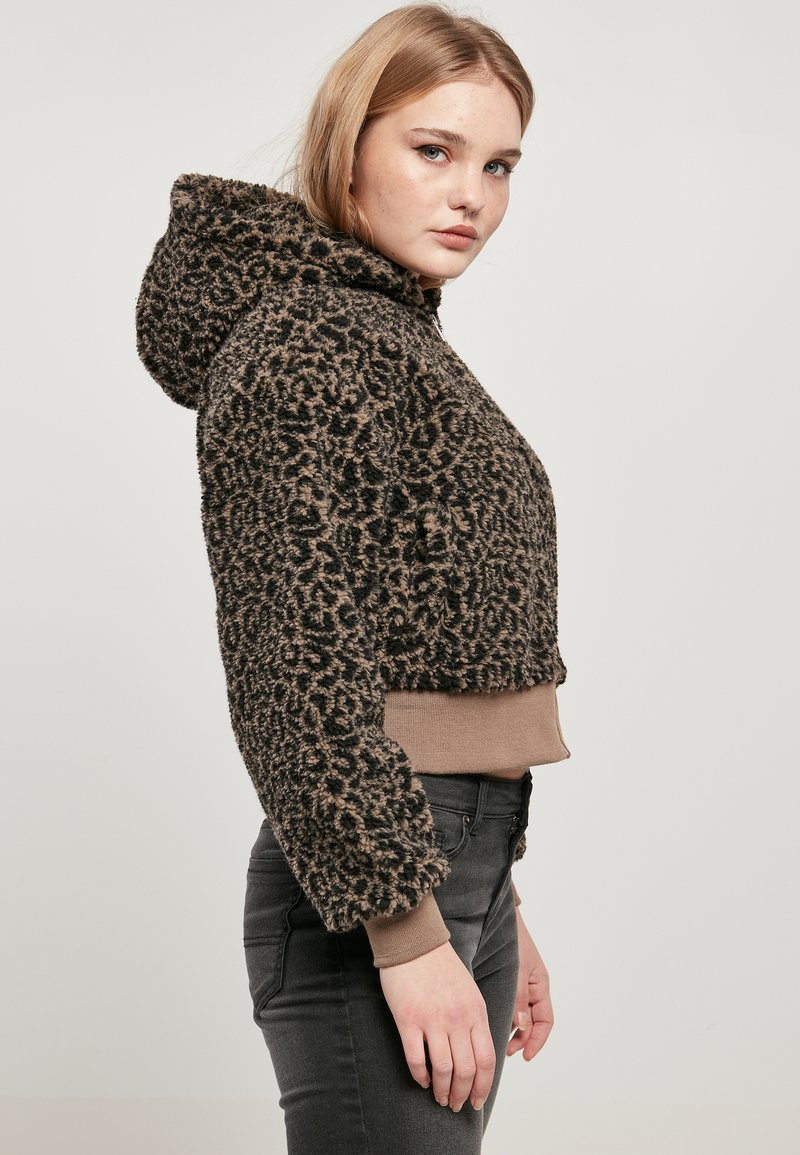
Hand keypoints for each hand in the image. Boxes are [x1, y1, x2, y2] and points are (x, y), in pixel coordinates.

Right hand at [379, 940, 495, 1112]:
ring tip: (439, 1097)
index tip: (477, 1101)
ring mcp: (433, 1020)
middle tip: (455, 1104)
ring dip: (442, 1090)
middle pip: (466, 1070)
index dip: (483, 1086)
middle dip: (462, 1093)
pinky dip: (420, 1075)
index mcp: (476, 1011)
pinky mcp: (408, 1019)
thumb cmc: (441, 965)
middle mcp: (458, 1018)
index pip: (486, 1060)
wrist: (413, 940)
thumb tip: (477, 1052)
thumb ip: (474, 1018)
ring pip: (443, 1069)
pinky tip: (422, 1081)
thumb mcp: (469, 990)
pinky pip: (416, 1058)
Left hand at [507, 907, 553, 1061]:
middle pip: (533, 1022)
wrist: (500, 917)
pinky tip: (493, 1023)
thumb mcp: (518, 970)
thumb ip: (519, 998)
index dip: (537, 1041)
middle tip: (508, 1052)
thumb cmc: (513, 940)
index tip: (525, 1056)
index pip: (545, 1021)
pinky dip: (506, 1017)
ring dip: (514, 1031)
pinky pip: (511, 1005)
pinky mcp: (509, 981)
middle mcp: (533, 988)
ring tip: (500, 1042)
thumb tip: (522, 1027)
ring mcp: (522, 985)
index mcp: (541, 985)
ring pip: (522, 1015)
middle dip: (523, 1040)